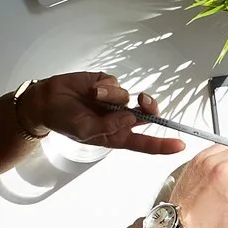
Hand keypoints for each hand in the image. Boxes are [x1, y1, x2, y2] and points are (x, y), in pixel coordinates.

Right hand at [22, 73, 186, 154]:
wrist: (47, 100)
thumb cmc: (65, 120)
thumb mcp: (85, 131)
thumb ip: (108, 126)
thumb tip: (132, 118)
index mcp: (116, 136)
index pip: (144, 143)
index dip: (163, 144)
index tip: (180, 144)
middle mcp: (120, 119)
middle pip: (147, 115)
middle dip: (149, 108)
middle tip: (143, 102)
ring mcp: (115, 101)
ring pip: (129, 96)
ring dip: (113, 95)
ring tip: (94, 97)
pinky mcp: (109, 84)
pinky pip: (116, 83)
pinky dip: (105, 85)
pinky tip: (92, 89)